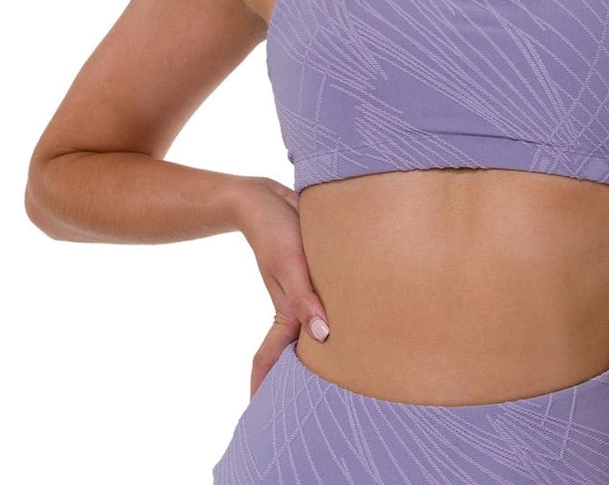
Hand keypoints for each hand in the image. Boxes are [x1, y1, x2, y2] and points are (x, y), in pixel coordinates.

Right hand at [233, 177, 329, 399]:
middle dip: (298, 375)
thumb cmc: (275, 230)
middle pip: (296, 349)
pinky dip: (330, 313)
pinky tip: (351, 316)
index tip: (257, 411)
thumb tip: (323, 335)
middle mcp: (295, 304)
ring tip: (341, 368)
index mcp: (285, 310)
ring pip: (314, 325)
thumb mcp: (290, 265)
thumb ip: (305, 298)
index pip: (270, 357)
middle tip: (311, 402)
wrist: (264, 197)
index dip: (264, 384)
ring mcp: (304, 289)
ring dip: (321, 345)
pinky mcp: (314, 271)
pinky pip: (324, 300)